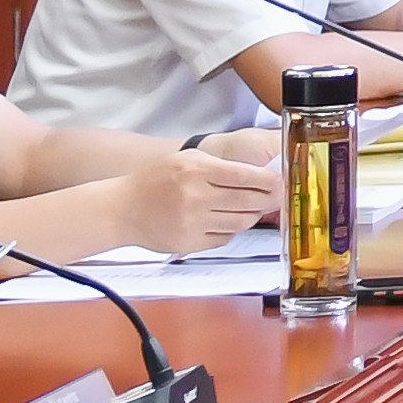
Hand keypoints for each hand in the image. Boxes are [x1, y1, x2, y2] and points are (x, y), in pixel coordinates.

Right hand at [90, 140, 274, 254]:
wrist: (123, 208)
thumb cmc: (156, 180)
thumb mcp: (188, 159)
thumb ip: (223, 166)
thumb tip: (262, 174)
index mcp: (197, 170)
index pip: (248, 177)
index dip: (271, 181)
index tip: (280, 181)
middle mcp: (196, 196)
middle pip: (250, 201)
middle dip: (269, 199)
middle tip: (275, 196)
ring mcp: (193, 222)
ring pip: (242, 222)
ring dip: (251, 215)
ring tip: (249, 207)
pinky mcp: (190, 243)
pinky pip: (225, 238)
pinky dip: (231, 230)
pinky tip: (223, 220)